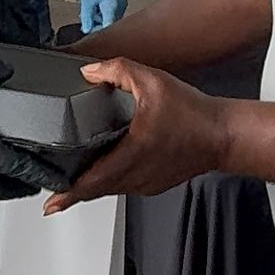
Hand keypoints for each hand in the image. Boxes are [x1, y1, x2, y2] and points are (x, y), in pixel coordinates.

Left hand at [43, 59, 235, 212]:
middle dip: (72, 188)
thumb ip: (118, 70)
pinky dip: (111, 179)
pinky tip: (107, 164)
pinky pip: (125, 185)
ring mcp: (146, 183)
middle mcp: (136, 176)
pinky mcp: (155, 183)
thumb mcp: (153, 81)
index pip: (90, 183)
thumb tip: (90, 72)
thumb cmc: (194, 114)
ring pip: (110, 188)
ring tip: (74, 173)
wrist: (224, 135)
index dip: (67, 195)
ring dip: (92, 183)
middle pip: (95, 189)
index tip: (50, 204)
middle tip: (53, 183)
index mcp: (131, 156)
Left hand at [78, 0, 127, 34]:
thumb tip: (86, 30)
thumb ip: (87, 17)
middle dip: (97, 26)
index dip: (98, 35)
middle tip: (86, 23)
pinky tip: (94, 7)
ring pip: (110, 19)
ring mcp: (121, 3)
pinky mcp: (119, 0)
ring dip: (99, 19)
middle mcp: (120, 7)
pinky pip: (111, 12)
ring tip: (88, 12)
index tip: (88, 36)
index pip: (107, 29)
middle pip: (109, 25)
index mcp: (112, 8)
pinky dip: (102, 13)